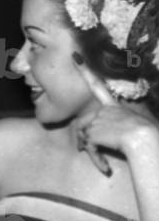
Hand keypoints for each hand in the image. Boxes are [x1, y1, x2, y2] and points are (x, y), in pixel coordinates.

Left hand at [71, 54, 158, 174]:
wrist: (145, 139)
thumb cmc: (146, 136)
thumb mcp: (133, 126)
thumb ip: (117, 125)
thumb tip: (110, 128)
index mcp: (115, 106)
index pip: (97, 86)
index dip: (85, 71)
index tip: (75, 57)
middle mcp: (104, 109)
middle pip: (86, 124)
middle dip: (88, 138)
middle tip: (99, 147)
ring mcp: (97, 118)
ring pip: (85, 136)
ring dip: (92, 148)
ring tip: (107, 156)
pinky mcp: (92, 129)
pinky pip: (88, 146)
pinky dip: (95, 156)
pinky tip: (105, 163)